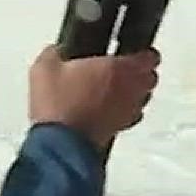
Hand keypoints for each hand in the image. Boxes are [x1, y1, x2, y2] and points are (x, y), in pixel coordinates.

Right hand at [27, 45, 160, 150]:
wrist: (60, 145)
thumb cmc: (58, 105)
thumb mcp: (45, 68)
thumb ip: (55, 52)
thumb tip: (56, 51)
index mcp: (118, 68)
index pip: (149, 57)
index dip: (144, 53)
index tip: (136, 51)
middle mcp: (129, 90)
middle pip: (150, 79)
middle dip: (141, 73)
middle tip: (126, 69)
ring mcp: (127, 112)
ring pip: (143, 98)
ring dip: (134, 92)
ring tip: (116, 89)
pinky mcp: (120, 130)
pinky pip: (131, 116)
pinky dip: (124, 111)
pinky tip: (108, 109)